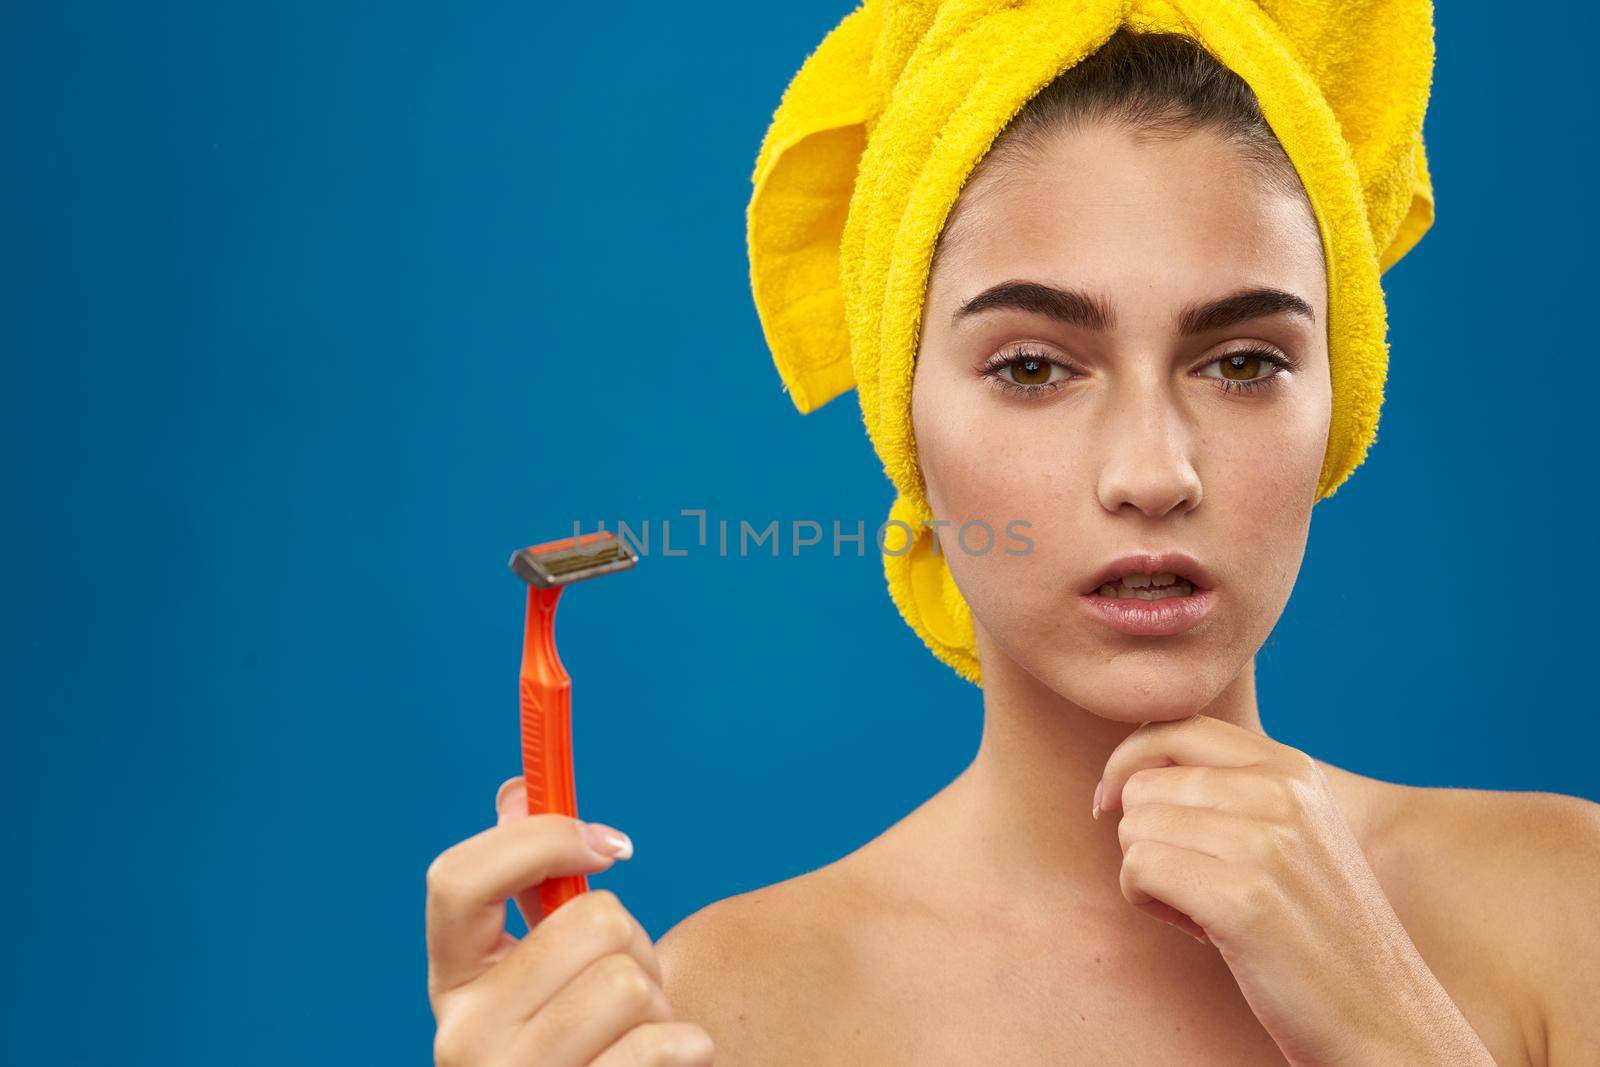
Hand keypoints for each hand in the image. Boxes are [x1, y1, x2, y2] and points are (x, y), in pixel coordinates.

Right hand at [425, 778, 715, 1065]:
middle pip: (588, 922)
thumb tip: (516, 788)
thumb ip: (530, 878)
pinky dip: (684, 1045)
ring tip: (641, 1028)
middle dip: (635, 938)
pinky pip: (655, 1045)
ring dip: (659, 1000)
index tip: (612, 844)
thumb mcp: (547, 959)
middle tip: (630, 978)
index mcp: (452, 980)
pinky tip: (675, 1058)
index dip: (540, 839)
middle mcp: (461, 1037)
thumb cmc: (584, 1031)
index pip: (456, 879)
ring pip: (626, 981)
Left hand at [1094, 714, 1493, 1066]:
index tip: (1113, 802)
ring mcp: (1265, 843)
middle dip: (1141, 835)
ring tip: (1197, 907)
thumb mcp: (1289, 832)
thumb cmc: (1313, 927)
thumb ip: (1229, 789)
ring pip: (1134, 826)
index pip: (1175, 728)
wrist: (1383, 1015)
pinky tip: (1194, 928)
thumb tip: (1127, 768)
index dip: (1128, 763)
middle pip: (1142, 784)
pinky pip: (1138, 869)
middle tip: (1185, 882)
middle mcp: (1281, 793)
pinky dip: (1145, 901)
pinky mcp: (1243, 899)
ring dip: (1144, 873)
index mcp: (1291, 769)